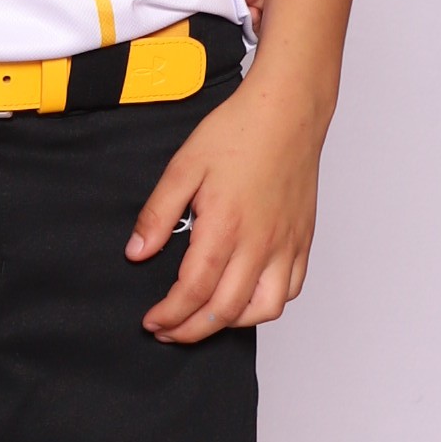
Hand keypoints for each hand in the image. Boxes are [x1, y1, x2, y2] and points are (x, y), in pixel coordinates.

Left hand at [126, 70, 329, 339]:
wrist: (287, 111)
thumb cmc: (239, 132)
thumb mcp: (183, 166)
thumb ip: (158, 214)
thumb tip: (137, 252)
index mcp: (224, 226)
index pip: (194, 291)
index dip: (170, 315)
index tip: (153, 321)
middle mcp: (259, 243)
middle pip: (225, 310)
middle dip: (191, 330)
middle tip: (168, 330)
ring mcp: (285, 244)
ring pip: (263, 309)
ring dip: (230, 324)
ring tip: (205, 319)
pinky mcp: (302, 240)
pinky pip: (290, 290)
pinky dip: (266, 305)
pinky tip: (245, 299)